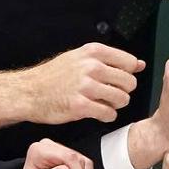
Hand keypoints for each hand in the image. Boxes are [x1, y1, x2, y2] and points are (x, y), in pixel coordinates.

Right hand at [22, 43, 144, 123]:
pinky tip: (97, 112)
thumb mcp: (81, 58)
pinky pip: (109, 114)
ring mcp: (85, 86)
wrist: (29, 91)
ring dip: (115, 105)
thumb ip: (111, 60)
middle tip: (111, 94)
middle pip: (129, 82)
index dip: (127, 74)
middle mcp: (91, 67)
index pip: (129, 62)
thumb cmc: (55, 75)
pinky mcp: (80, 106)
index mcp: (93, 52)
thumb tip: (139, 65)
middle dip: (124, 91)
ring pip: (122, 99)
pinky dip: (107, 116)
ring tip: (103, 103)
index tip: (118, 80)